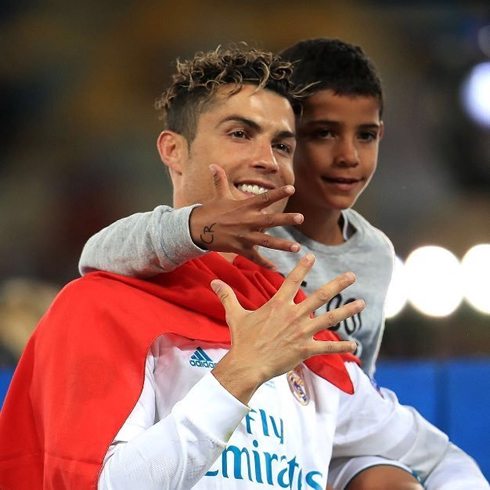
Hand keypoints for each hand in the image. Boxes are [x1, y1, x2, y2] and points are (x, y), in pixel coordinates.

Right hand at [189, 164, 303, 269]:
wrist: (196, 229)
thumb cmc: (210, 211)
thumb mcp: (219, 195)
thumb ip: (220, 180)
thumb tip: (213, 164)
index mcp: (245, 207)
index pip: (265, 198)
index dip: (278, 193)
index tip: (292, 188)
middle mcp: (247, 221)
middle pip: (270, 220)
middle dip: (286, 219)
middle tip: (301, 218)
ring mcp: (244, 236)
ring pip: (266, 242)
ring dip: (282, 245)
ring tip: (297, 247)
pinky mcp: (239, 249)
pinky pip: (254, 258)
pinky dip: (265, 264)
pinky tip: (276, 269)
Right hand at [210, 254, 363, 403]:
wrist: (247, 364)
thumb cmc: (242, 340)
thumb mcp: (235, 315)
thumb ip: (227, 296)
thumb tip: (214, 281)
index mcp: (278, 304)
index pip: (293, 280)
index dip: (303, 267)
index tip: (312, 256)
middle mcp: (294, 315)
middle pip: (320, 296)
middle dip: (338, 284)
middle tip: (352, 275)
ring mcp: (302, 332)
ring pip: (330, 318)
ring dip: (346, 311)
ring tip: (361, 303)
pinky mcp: (305, 350)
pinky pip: (327, 347)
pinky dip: (342, 347)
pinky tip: (354, 345)